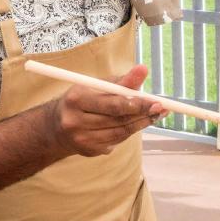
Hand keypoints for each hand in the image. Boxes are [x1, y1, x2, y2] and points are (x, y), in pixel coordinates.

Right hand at [46, 64, 167, 156]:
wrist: (57, 126)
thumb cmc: (84, 99)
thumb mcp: (98, 86)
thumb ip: (122, 81)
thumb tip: (143, 69)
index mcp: (76, 99)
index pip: (113, 104)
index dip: (138, 104)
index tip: (157, 101)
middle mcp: (75, 121)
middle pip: (118, 120)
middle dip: (143, 114)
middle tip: (161, 109)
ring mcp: (82, 139)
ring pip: (120, 133)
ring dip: (140, 124)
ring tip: (155, 115)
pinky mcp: (89, 151)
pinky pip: (116, 141)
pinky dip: (128, 132)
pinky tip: (136, 124)